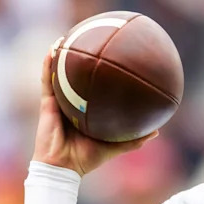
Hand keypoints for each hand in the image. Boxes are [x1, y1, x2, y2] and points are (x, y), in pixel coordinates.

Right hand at [32, 44, 156, 175]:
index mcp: (85, 112)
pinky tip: (53, 49)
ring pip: (59, 74)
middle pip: (77, 78)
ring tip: (68, 36)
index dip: (100, 76)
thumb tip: (157, 131)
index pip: (93, 89)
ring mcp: (59, 102)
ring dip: (62, 55)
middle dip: (81, 60)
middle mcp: (72, 104)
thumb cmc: (86, 159)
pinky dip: (48, 64)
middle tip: (92, 41)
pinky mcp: (47, 102)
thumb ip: (133, 140)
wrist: (62, 166)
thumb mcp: (114, 147)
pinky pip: (47, 79)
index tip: (111, 59)